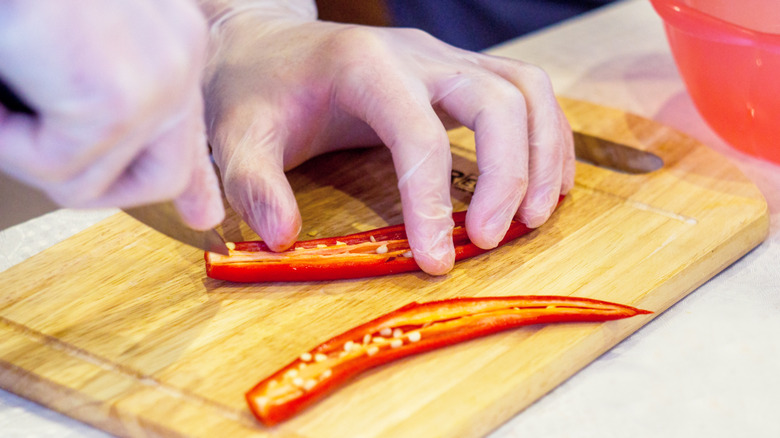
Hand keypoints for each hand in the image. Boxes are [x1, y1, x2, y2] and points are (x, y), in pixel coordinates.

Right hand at [0, 0, 223, 228]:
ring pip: (87, 181)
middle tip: (32, 140)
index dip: (194, 179)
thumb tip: (165, 190)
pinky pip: (54, 166)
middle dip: (92, 182)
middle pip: (161, 178)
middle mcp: (178, 61)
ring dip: (22, 146)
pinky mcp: (117, 100)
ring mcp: (156, 82)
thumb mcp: (74, 53)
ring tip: (7, 87)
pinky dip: (4, 137)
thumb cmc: (28, 4)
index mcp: (170, 44)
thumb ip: (107, 117)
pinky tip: (2, 85)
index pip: (189, 131)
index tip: (204, 215)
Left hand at [203, 11, 573, 273]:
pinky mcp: (459, 69)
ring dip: (542, 155)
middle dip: (508, 175)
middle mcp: (417, 53)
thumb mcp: (238, 137)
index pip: (419, 134)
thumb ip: (253, 185)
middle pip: (496, 101)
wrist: (270, 44)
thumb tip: (283, 239)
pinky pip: (525, 91)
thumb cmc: (256, 91)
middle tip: (492, 239)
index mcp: (363, 66)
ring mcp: (444, 56)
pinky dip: (545, 137)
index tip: (435, 260)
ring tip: (534, 218)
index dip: (432, 202)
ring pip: (526, 90)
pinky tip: (543, 183)